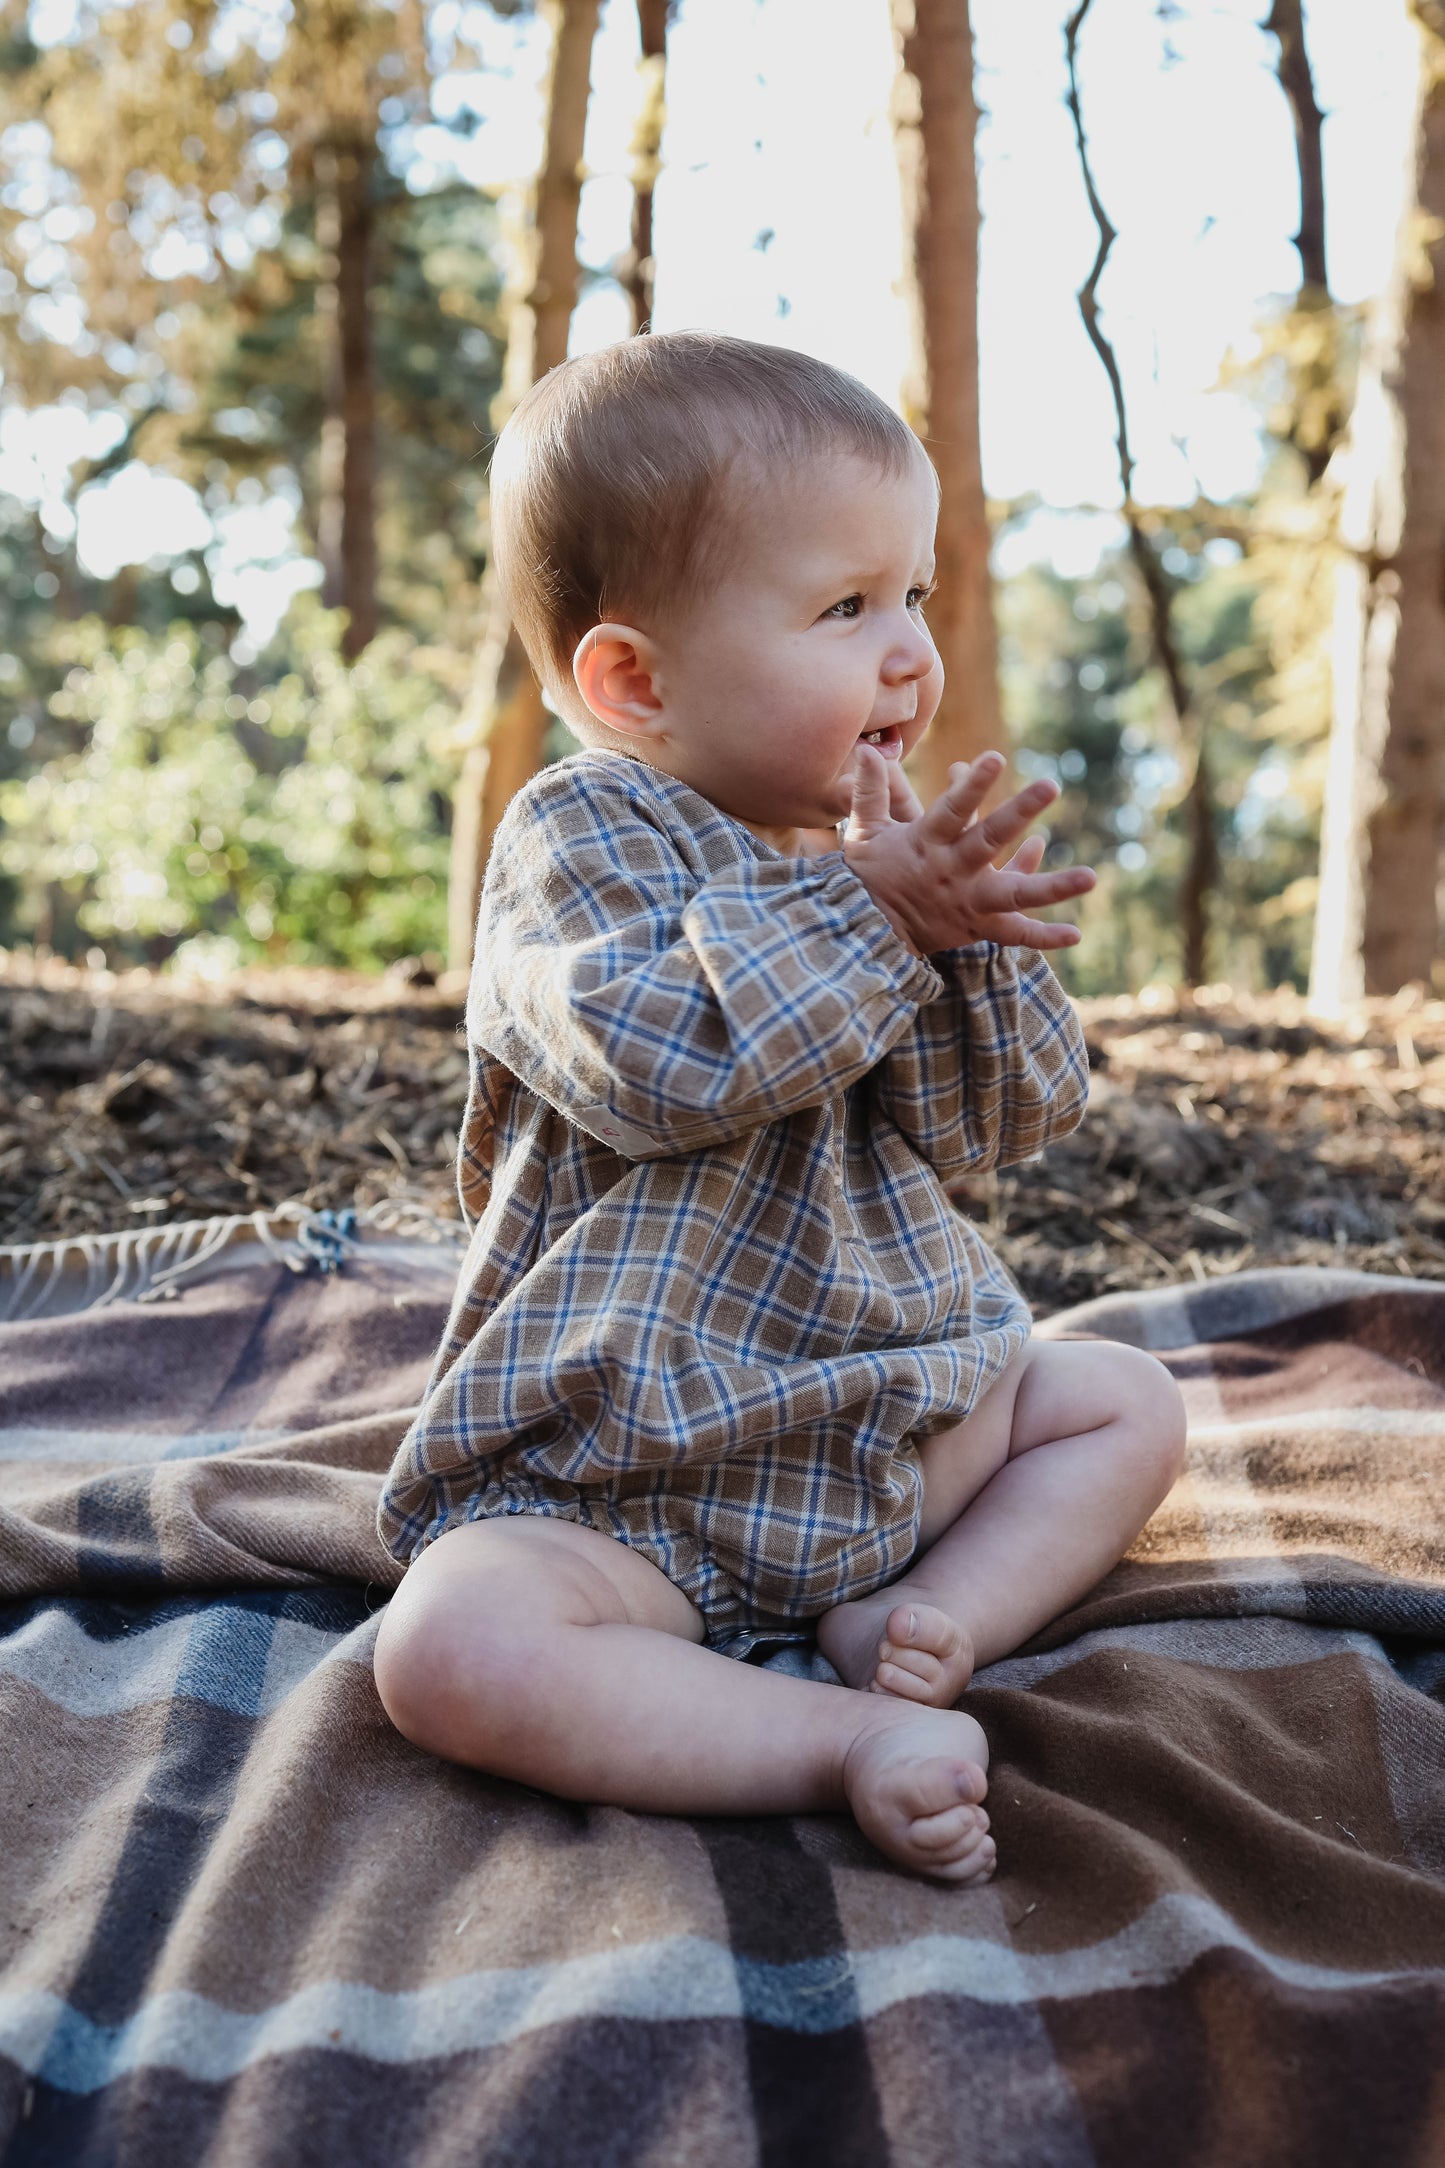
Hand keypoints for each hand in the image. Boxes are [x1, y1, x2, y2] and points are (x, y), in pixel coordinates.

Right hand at [842, 746, 1096, 955]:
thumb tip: (865, 749)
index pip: (951, 810)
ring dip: (1052, 887)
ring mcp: (969, 901)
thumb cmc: (869, 875)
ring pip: (1014, 894)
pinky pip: (1014, 935)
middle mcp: (952, 871)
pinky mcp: (979, 926)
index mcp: (926, 843)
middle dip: (1019, 812)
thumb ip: (870, 791)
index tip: (994, 758)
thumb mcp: (865, 833)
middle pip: (989, 840)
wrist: (867, 934)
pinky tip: (1075, 933)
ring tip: (1090, 877)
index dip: (970, 786)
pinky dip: (1043, 936)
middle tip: (1051, 784)